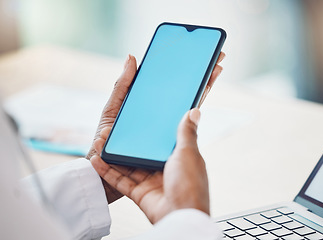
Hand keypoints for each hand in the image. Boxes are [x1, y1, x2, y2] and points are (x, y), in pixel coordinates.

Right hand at [91, 108, 208, 222]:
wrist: (181, 217)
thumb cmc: (190, 185)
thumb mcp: (189, 153)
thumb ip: (187, 132)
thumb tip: (195, 111)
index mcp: (178, 158)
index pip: (160, 141)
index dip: (146, 132)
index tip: (133, 120)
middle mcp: (164, 169)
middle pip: (140, 153)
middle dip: (124, 142)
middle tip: (110, 130)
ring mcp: (151, 182)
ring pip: (128, 166)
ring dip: (112, 155)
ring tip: (99, 141)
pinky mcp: (140, 194)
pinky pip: (121, 181)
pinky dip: (108, 172)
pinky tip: (97, 161)